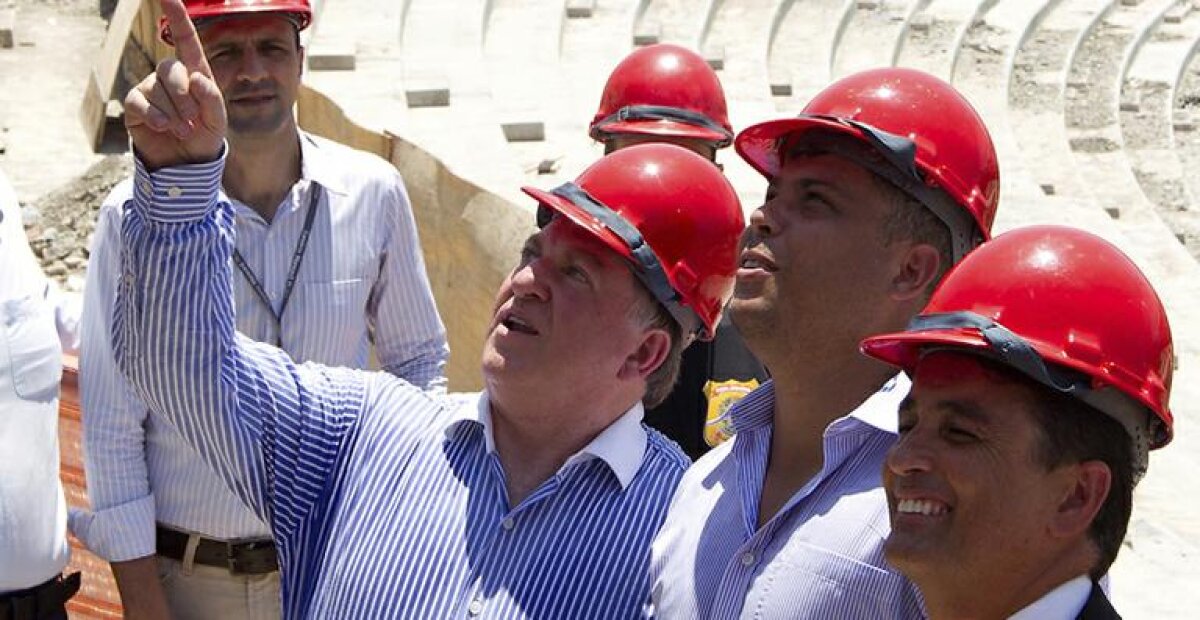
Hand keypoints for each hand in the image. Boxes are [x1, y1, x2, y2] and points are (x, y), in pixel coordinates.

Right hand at [124, 0, 225, 169]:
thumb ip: (212, 98)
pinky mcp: (135, 105)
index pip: (186, 40)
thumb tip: (196, 77)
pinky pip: (139, 102)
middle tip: (192, 122)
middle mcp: (170, 77)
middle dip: (183, 98)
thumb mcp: (218, 121)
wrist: (186, 164)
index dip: (177, 17)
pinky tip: (162, 127)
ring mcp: (150, 88)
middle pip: (170, 69)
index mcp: (194, 73)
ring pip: (156, 89)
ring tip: (183, 131)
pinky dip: (154, 116)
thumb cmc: (205, 137)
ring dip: (173, 114)